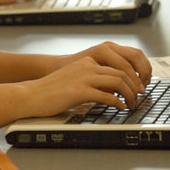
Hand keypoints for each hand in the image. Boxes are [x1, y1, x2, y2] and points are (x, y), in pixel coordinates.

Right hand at [23, 56, 139, 117]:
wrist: (32, 94)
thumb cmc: (52, 90)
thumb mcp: (76, 78)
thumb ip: (93, 81)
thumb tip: (113, 91)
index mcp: (88, 62)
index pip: (118, 66)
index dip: (131, 78)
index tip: (136, 89)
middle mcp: (88, 66)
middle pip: (122, 73)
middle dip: (134, 87)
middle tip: (137, 98)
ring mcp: (84, 77)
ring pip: (118, 82)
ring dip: (129, 95)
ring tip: (131, 104)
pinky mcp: (79, 91)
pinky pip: (107, 96)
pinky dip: (117, 102)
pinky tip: (120, 107)